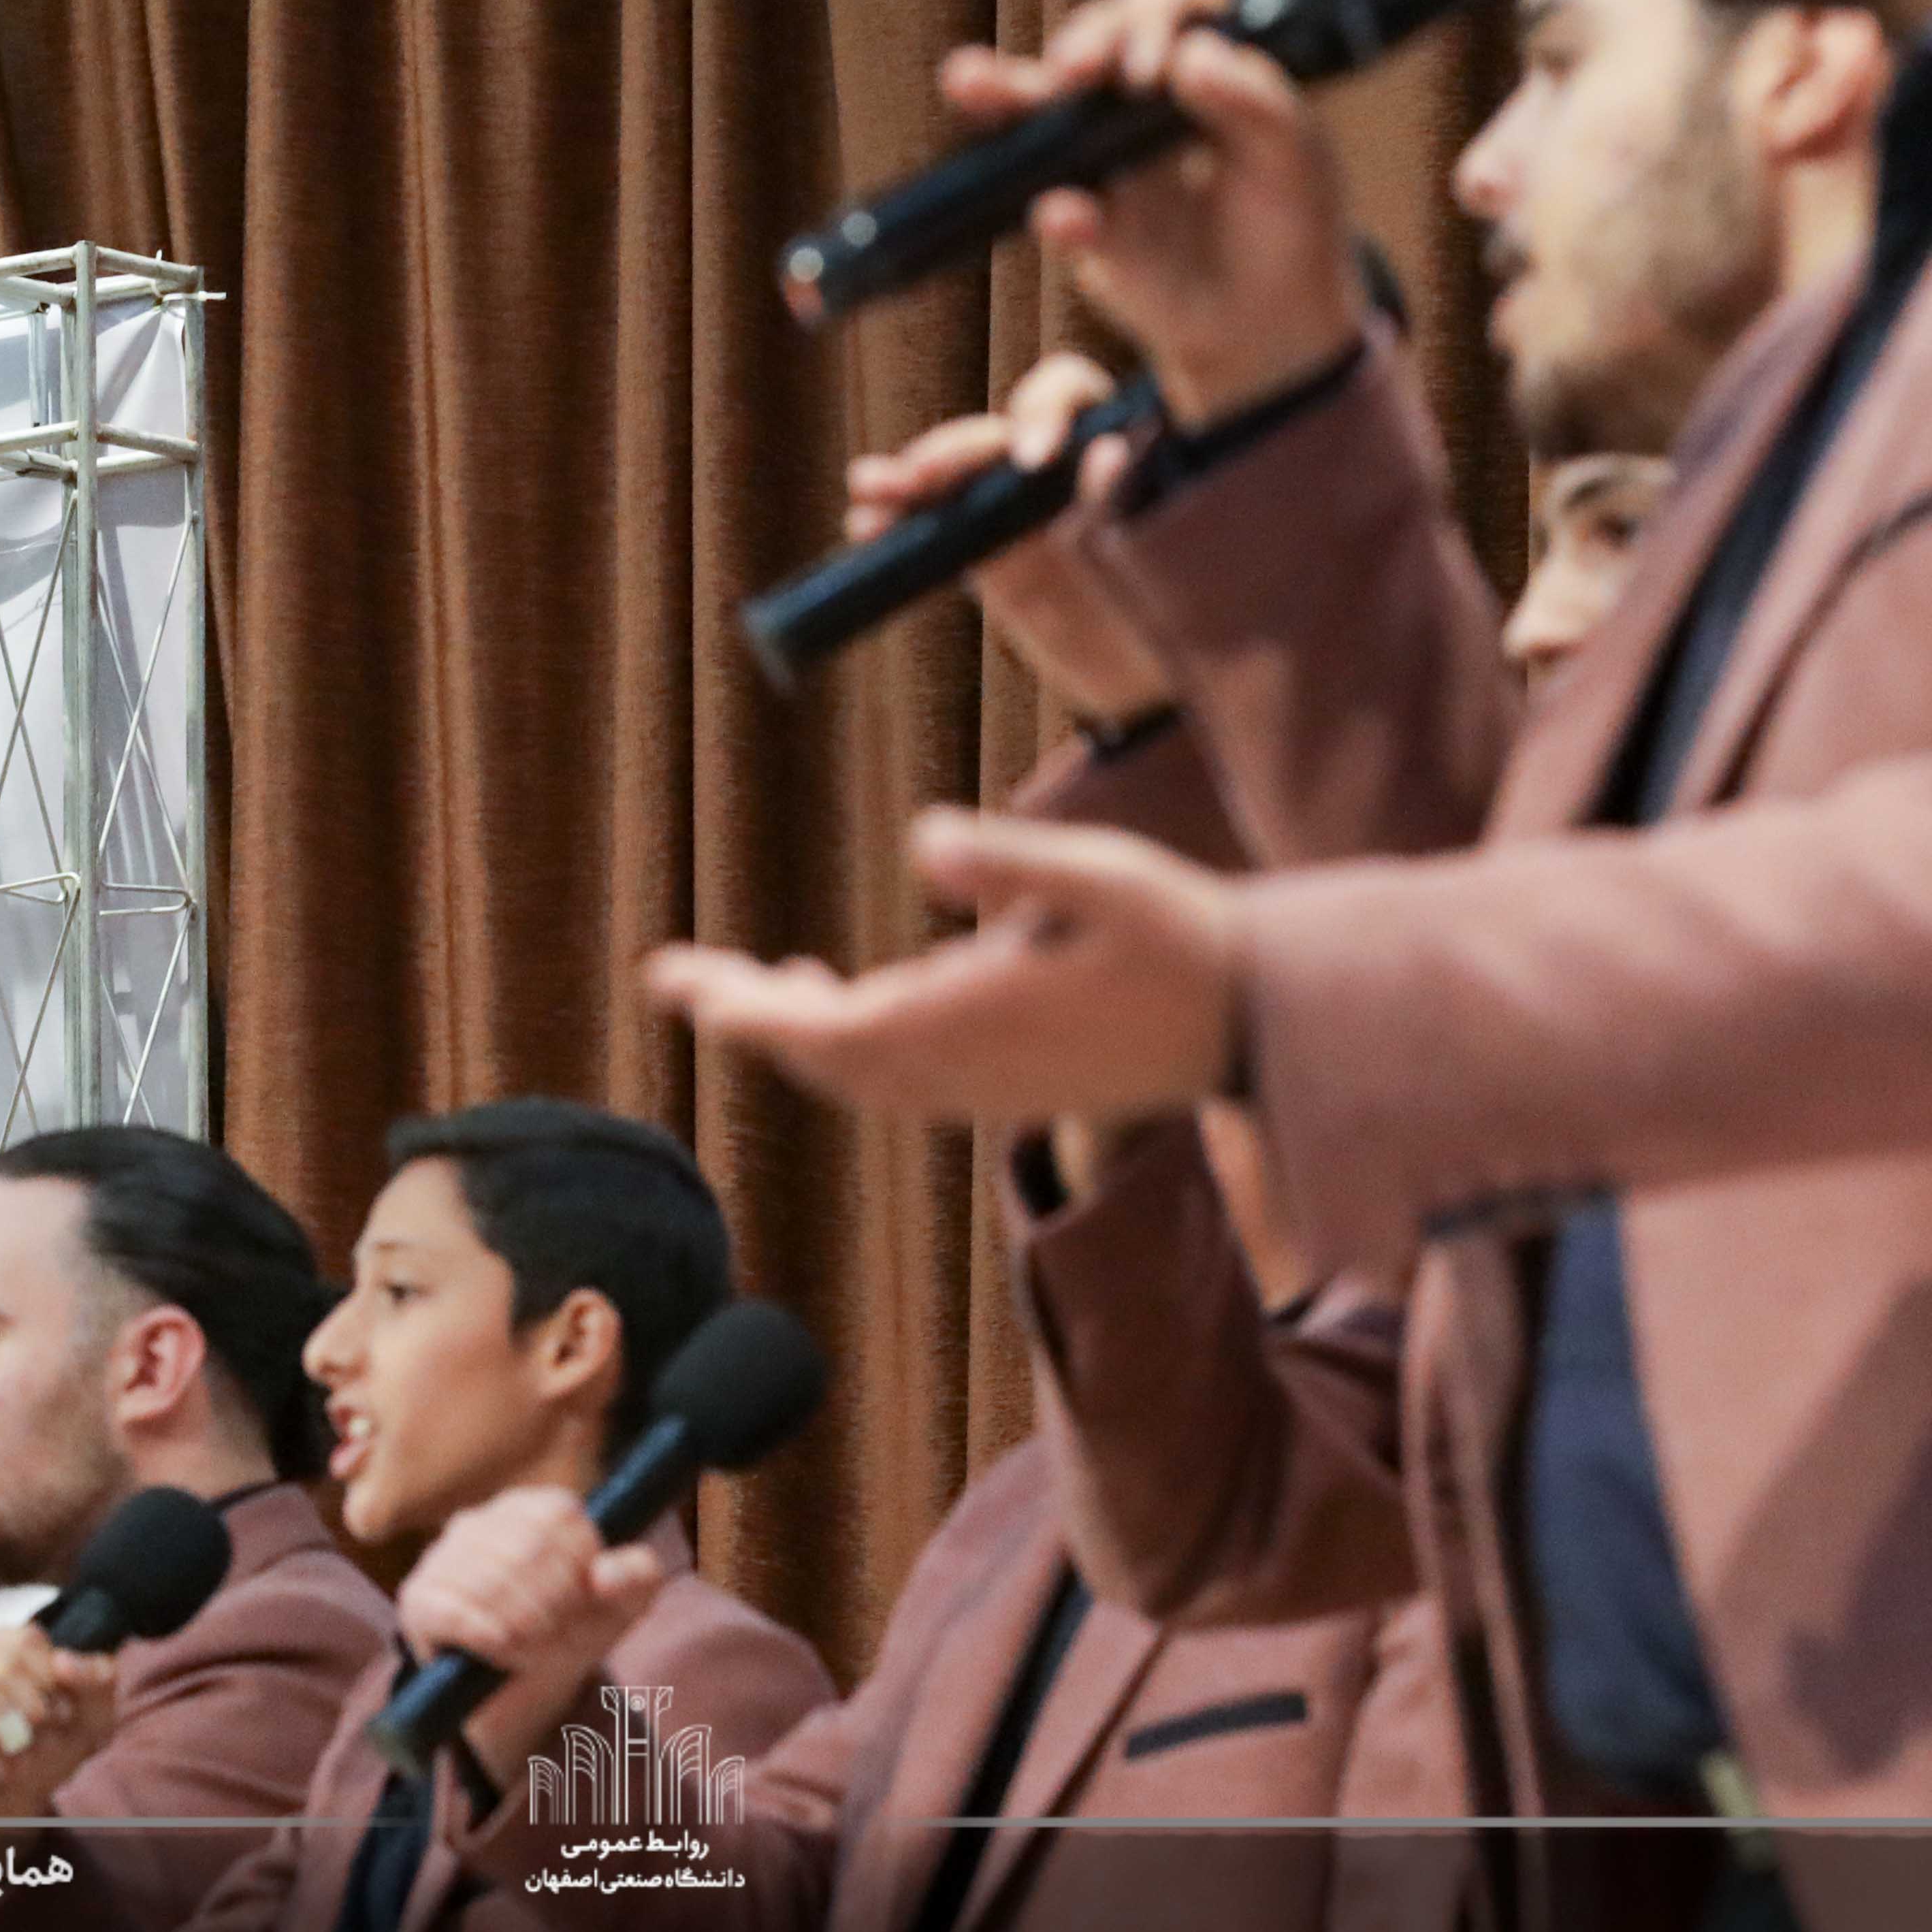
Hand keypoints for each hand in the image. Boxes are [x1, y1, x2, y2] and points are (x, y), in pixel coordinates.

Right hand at [0, 1626, 119, 1815]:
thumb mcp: (92, 1713)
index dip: (50, 1678)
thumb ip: (96, 1679)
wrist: (17, 1798)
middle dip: (33, 1709)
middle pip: (3, 1663)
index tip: (65, 1713)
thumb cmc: (53, 1746)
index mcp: (10, 1643)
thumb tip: (66, 1662)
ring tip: (23, 1758)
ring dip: (8, 1731)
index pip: (26, 1639)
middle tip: (46, 1740)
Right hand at [396, 1487, 661, 1786]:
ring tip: (534, 1650)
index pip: (561, 1519)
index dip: (579, 1570)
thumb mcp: (622, 1604)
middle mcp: (480, 1520)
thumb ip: (638, 1576)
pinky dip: (487, 1638)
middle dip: (552, 1606)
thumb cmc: (573, 1628)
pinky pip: (453, 1612)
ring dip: (523, 1629)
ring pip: (490, 1582)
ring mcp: (442, 1557)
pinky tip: (501, 1650)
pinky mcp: (418, 1598)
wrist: (519, 1685)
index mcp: (531, 1508)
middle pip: (526, 1551)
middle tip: (558, 1637)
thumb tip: (606, 1575)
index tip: (582, 1604)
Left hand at [647, 808, 1241, 1123]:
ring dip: (796, 1031)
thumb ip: (1011, 860)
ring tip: (736, 985)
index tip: (680, 986)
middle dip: (750, 1015)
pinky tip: (842, 998)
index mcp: (972, 1020)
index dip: (746, 1010)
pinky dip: (849, 1044)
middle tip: (677, 976)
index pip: (828, 1030)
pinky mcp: (1008, 1089)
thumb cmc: (1181, 936)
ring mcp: (986, 1089)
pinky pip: (899, 1079)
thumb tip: (922, 842)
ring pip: (859, 1073)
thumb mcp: (1103, 875)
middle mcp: (966, 1070)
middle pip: (826, 1057)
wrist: (1255, 1018)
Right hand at [846, 353, 1168, 724]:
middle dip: (952, 452)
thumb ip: (1131, 506)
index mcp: (1109, 440)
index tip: (1032, 459)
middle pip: (991, 436)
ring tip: (868, 493)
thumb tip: (1107, 451)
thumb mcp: (1171, 554)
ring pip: (952, 476)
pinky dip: (898, 524)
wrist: (1171, 666)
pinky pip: (935, 529)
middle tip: (918, 478)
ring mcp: (1013, 506)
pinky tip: (867, 526)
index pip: (1066, 392)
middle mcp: (1055, 463)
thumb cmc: (1188, 599)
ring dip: (907, 479)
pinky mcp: (985, 552)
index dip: (1042, 411)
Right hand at [944, 0, 1360, 422]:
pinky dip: (1055, 209)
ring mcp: (1106, 155)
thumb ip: (1257, 103)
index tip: (1152, 70)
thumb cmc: (1291, 224)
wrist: (1270, 326)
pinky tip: (1061, 214)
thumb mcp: (1297, 159)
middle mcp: (1146, 97)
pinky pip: (1055, 205)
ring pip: (1043, 105)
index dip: (1152, 17)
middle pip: (1097, 36)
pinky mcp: (1087, 222)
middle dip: (1083, 41)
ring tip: (969, 77)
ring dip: (1004, 88)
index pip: (1169, 2)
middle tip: (1079, 70)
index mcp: (1207, 62)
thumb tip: (1195, 55)